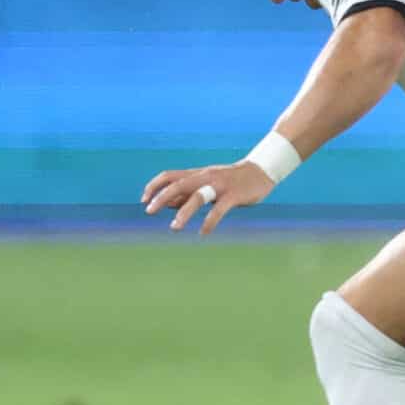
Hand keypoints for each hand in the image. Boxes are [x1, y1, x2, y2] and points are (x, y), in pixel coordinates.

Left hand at [141, 160, 274, 235]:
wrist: (261, 171)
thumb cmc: (230, 180)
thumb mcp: (207, 183)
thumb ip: (188, 192)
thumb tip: (167, 203)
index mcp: (197, 174)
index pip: (169, 176)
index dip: (154, 187)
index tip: (144, 200)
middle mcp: (205, 177)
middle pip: (178, 184)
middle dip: (161, 197)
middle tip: (149, 212)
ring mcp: (220, 186)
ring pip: (197, 197)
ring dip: (183, 212)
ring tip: (174, 227)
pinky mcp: (234, 195)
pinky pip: (219, 210)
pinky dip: (209, 222)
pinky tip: (203, 233)